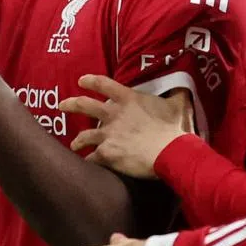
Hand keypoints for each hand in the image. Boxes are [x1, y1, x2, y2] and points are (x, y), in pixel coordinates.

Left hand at [60, 74, 193, 177]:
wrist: (172, 153)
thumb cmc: (176, 129)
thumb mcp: (179, 106)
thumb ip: (177, 96)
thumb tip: (183, 88)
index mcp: (129, 99)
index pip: (104, 84)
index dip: (90, 81)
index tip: (81, 81)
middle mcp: (113, 115)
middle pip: (84, 105)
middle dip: (70, 104)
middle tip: (61, 105)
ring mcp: (107, 134)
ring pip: (84, 135)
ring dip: (77, 140)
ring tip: (74, 145)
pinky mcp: (107, 153)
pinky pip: (92, 157)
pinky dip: (89, 161)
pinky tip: (87, 164)